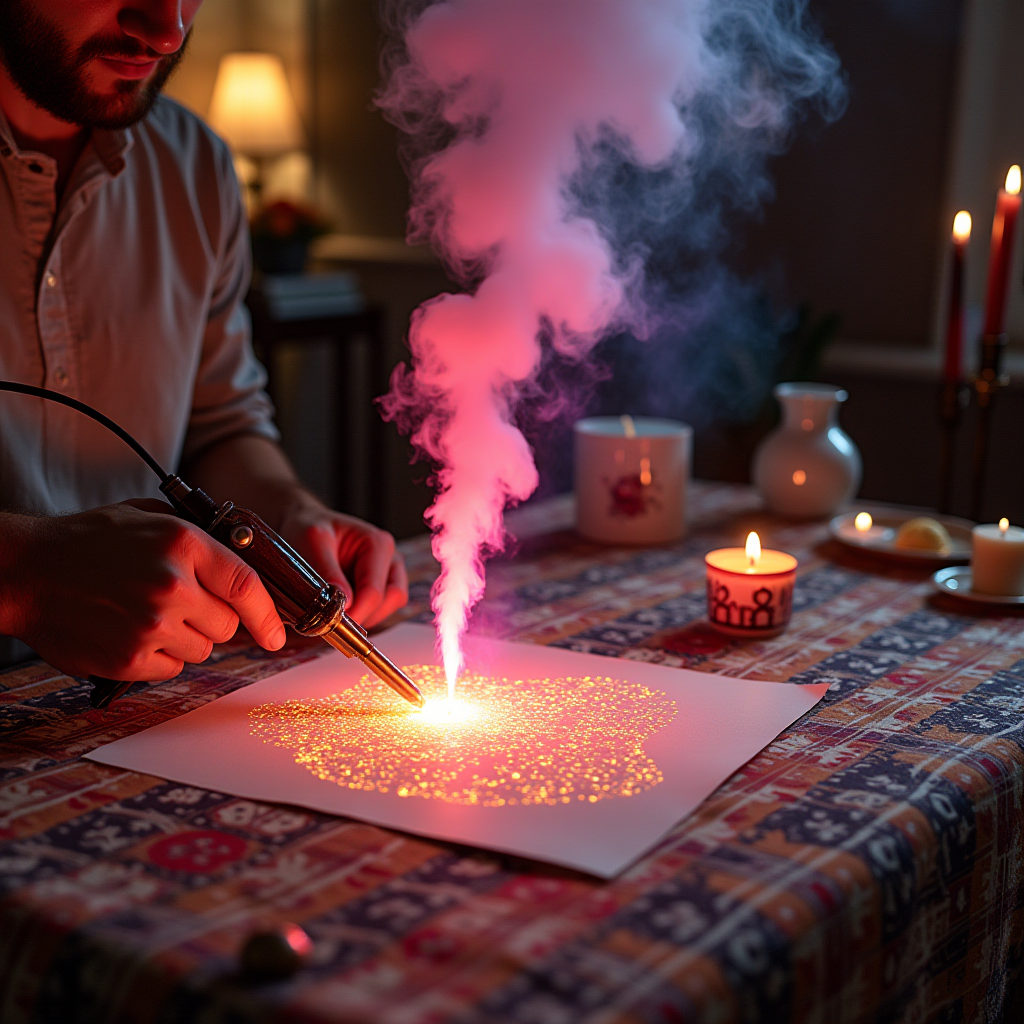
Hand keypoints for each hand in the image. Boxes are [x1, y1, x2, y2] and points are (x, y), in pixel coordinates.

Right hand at [3, 500, 284, 681]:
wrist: (26, 572)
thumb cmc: (88, 542)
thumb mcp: (149, 517)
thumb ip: (200, 539)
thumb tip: (244, 562)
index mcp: (183, 544)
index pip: (248, 586)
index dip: (269, 615)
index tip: (278, 635)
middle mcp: (173, 586)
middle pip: (227, 625)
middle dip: (212, 619)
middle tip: (179, 604)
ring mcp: (151, 625)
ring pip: (203, 650)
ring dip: (186, 638)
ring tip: (148, 614)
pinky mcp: (130, 659)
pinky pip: (172, 669)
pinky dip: (159, 657)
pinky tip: (132, 632)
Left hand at [277, 500, 407, 627]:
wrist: (305, 525)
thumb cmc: (308, 528)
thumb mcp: (312, 542)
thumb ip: (328, 572)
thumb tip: (345, 605)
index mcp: (378, 544)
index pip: (374, 592)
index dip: (354, 613)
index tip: (330, 625)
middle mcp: (390, 558)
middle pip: (388, 601)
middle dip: (360, 616)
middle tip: (329, 622)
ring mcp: (388, 573)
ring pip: (388, 608)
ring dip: (362, 616)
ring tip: (332, 612)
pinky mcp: (382, 586)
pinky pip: (380, 610)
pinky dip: (361, 614)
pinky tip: (339, 609)